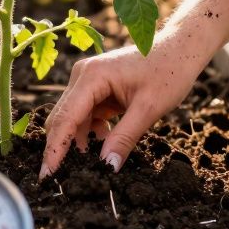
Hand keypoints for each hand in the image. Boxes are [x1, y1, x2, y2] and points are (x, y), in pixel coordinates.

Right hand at [39, 38, 204, 178]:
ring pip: (73, 119)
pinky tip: (106, 142)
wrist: (180, 49)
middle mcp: (83, 76)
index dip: (55, 148)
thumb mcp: (148, 109)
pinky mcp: (96, 87)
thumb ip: (124, 138)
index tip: (48, 175)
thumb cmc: (168, 72)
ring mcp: (88, 80)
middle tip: (65, 179)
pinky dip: (91, 132)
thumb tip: (107, 167)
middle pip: (62, 118)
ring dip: (80, 141)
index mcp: (92, 77)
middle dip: (62, 148)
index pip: (65, 118)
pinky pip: (85, 115)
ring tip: (92, 163)